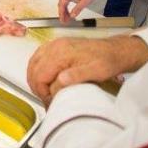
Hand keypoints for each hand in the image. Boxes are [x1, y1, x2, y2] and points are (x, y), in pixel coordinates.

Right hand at [27, 37, 147, 105]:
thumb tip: (59, 81)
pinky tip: (45, 79)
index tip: (51, 101)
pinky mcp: (55, 46)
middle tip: (47, 99)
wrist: (114, 51)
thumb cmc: (106, 61)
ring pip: (33, 63)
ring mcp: (54, 45)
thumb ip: (77, 76)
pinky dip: (37, 70)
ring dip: (35, 79)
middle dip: (37, 87)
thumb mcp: (96, 72)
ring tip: (46, 92)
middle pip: (33, 69)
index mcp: (62, 52)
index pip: (40, 75)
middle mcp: (55, 46)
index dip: (42, 91)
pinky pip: (38, 58)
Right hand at [58, 0, 101, 22]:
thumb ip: (78, 9)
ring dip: (64, 11)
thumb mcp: (86, 1)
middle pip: (61, 3)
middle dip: (62, 13)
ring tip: (66, 19)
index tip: (62, 19)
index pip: (62, 3)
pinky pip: (65, 1)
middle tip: (64, 21)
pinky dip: (66, 7)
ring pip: (62, 3)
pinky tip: (68, 13)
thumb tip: (72, 16)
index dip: (62, 13)